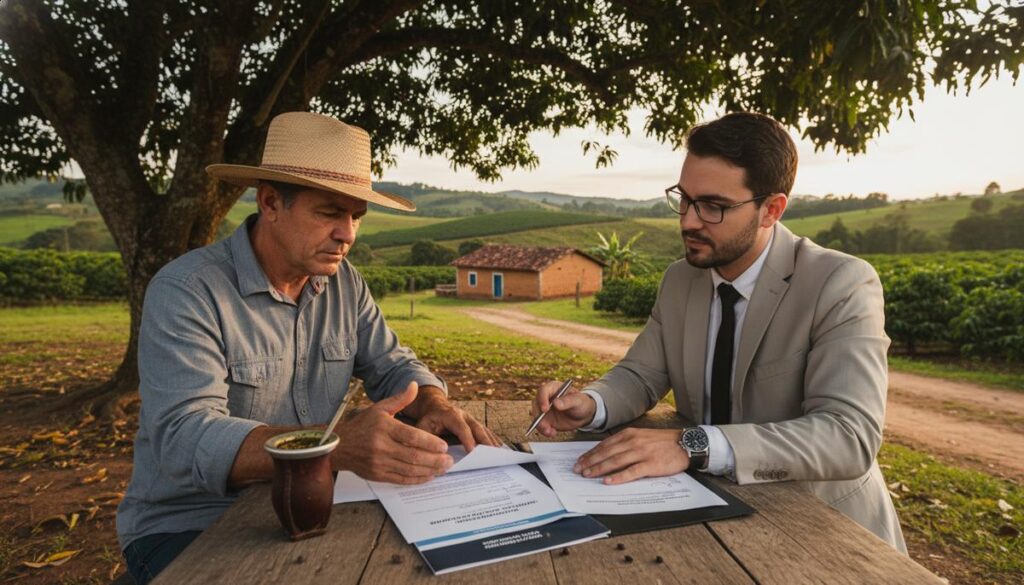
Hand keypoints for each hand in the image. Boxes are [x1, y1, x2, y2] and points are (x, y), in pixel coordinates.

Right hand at [333, 381, 452, 483]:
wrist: (339, 446)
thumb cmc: (362, 425)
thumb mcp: (380, 408)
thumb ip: (400, 399)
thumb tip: (415, 385)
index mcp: (384, 428)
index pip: (411, 436)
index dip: (429, 442)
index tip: (444, 445)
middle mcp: (381, 446)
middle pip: (413, 456)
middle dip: (434, 459)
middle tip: (449, 460)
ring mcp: (379, 463)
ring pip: (409, 470)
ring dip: (429, 470)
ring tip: (443, 468)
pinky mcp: (377, 475)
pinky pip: (401, 479)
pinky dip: (417, 479)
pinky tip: (429, 476)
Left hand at [412, 386, 501, 450]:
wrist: (434, 406)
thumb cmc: (428, 419)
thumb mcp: (422, 426)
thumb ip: (425, 438)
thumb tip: (431, 452)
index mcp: (450, 415)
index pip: (461, 427)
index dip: (467, 439)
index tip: (472, 451)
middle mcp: (463, 415)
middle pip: (476, 428)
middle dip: (485, 441)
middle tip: (492, 454)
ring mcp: (471, 419)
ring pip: (483, 429)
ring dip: (491, 441)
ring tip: (499, 454)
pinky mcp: (474, 423)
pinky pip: (485, 431)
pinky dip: (492, 439)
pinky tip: (500, 448)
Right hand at [531, 380, 595, 436]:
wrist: (583, 415)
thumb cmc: (581, 403)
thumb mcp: (578, 401)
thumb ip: (568, 401)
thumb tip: (556, 403)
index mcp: (553, 388)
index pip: (543, 391)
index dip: (542, 399)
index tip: (545, 409)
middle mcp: (546, 398)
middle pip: (536, 404)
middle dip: (538, 416)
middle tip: (545, 424)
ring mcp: (545, 409)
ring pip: (536, 416)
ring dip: (540, 425)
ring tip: (550, 431)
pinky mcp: (545, 419)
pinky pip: (540, 425)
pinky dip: (544, 430)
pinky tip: (552, 433)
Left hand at [573, 428, 688, 484]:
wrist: (686, 443)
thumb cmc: (663, 442)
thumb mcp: (642, 436)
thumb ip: (626, 442)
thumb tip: (609, 453)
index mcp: (629, 434)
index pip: (605, 445)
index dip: (591, 453)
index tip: (580, 461)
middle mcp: (633, 441)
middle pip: (607, 453)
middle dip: (590, 462)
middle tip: (578, 470)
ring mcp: (642, 453)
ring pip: (615, 462)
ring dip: (599, 469)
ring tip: (588, 475)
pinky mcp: (651, 464)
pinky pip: (631, 472)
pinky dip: (619, 477)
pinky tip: (609, 481)